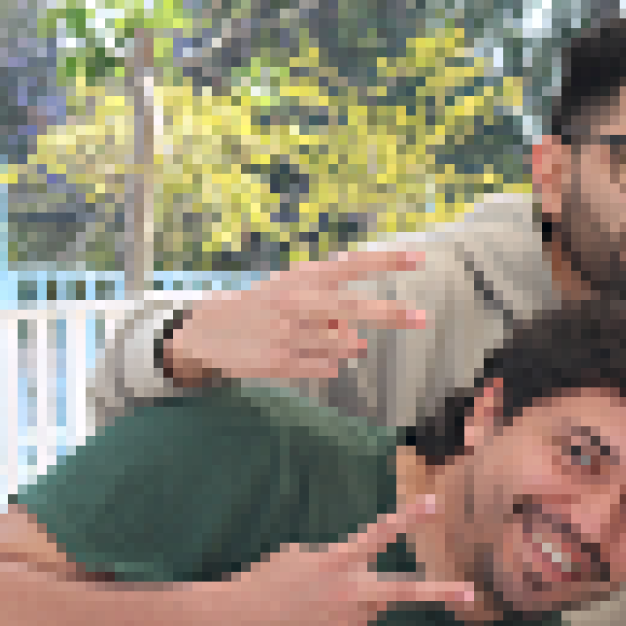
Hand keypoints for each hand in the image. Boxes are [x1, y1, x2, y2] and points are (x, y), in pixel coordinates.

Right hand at [161, 248, 430, 386]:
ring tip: (335, 338)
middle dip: (389, 312)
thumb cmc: (258, 307)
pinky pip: (327, 366)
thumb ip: (326, 303)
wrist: (204, 333)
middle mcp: (294, 303)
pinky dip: (330, 362)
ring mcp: (288, 334)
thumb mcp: (288, 291)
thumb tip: (358, 331)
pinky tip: (314, 355)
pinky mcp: (280, 363)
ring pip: (343, 342)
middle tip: (422, 316)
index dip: (384, 262)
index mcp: (298, 279)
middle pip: (351, 306)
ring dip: (350, 343)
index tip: (418, 259)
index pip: (348, 265)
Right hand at [223, 496, 477, 625]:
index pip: (379, 533)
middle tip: (470, 593)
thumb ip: (333, 562)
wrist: (234, 622)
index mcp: (338, 561)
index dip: (408, 517)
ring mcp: (349, 623)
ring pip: (365, 614)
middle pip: (403, 590)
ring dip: (347, 612)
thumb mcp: (296, 557)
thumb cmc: (262, 583)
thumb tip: (351, 580)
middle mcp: (351, 592)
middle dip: (440, 591)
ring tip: (308, 612)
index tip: (434, 503)